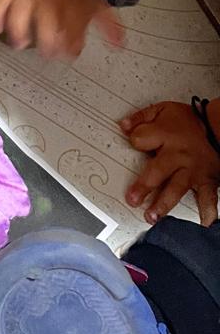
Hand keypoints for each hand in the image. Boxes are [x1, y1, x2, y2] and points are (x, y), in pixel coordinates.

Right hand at [0, 0, 123, 58]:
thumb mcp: (96, 2)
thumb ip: (108, 25)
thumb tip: (120, 44)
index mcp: (69, 3)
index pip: (71, 27)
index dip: (72, 43)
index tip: (71, 52)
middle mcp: (47, 0)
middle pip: (46, 23)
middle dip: (47, 41)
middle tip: (48, 52)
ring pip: (21, 14)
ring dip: (20, 31)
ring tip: (21, 43)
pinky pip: (0, 5)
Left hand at [121, 99, 219, 225]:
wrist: (219, 126)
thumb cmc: (190, 121)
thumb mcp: (163, 110)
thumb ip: (141, 117)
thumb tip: (123, 125)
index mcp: (165, 136)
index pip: (140, 140)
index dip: (134, 140)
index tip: (133, 142)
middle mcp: (177, 155)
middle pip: (156, 171)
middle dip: (144, 187)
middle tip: (133, 199)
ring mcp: (191, 170)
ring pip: (176, 189)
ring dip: (163, 204)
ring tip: (152, 216)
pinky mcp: (205, 180)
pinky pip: (207, 197)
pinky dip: (206, 211)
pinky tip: (202, 223)